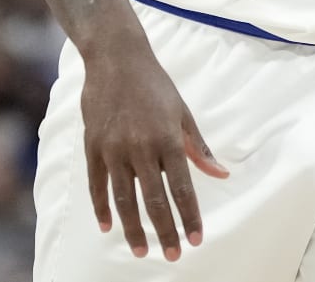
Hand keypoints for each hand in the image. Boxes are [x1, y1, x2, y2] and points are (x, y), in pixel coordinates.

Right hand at [81, 43, 229, 259]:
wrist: (117, 59)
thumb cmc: (156, 85)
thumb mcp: (182, 113)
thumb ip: (198, 147)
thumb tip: (221, 173)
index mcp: (168, 139)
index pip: (182, 187)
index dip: (189, 216)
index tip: (196, 238)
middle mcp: (141, 147)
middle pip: (154, 200)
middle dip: (165, 230)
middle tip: (173, 255)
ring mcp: (114, 149)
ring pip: (124, 199)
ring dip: (133, 228)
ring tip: (142, 250)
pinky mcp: (93, 147)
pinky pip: (98, 185)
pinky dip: (102, 208)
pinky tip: (109, 227)